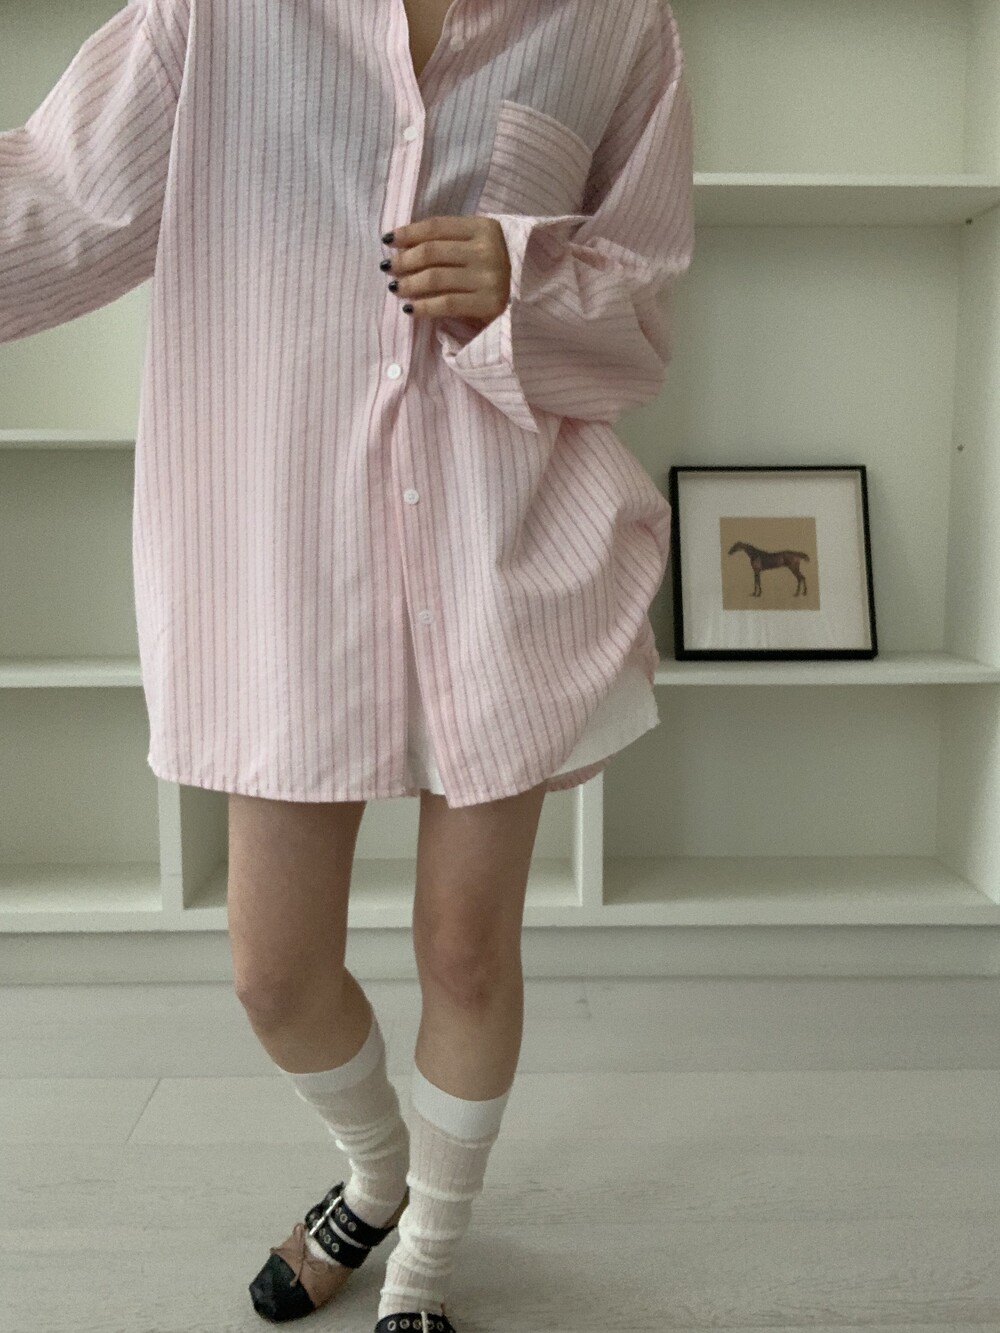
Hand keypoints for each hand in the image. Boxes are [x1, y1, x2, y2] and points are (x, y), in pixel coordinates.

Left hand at [383, 214, 510, 330]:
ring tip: (395, 288)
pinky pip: (446, 303)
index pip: (436, 226)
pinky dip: (423, 306)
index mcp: (484, 228)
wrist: (533, 297)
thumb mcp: (481, 244)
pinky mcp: (489, 303)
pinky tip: (410, 308)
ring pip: (435, 277)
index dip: (408, 233)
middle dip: (404, 260)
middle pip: (432, 252)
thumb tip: (405, 247)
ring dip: (409, 283)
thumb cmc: (499, 269)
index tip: (388, 240)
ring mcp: (489, 276)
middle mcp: (487, 249)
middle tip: (389, 268)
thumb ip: (452, 241)